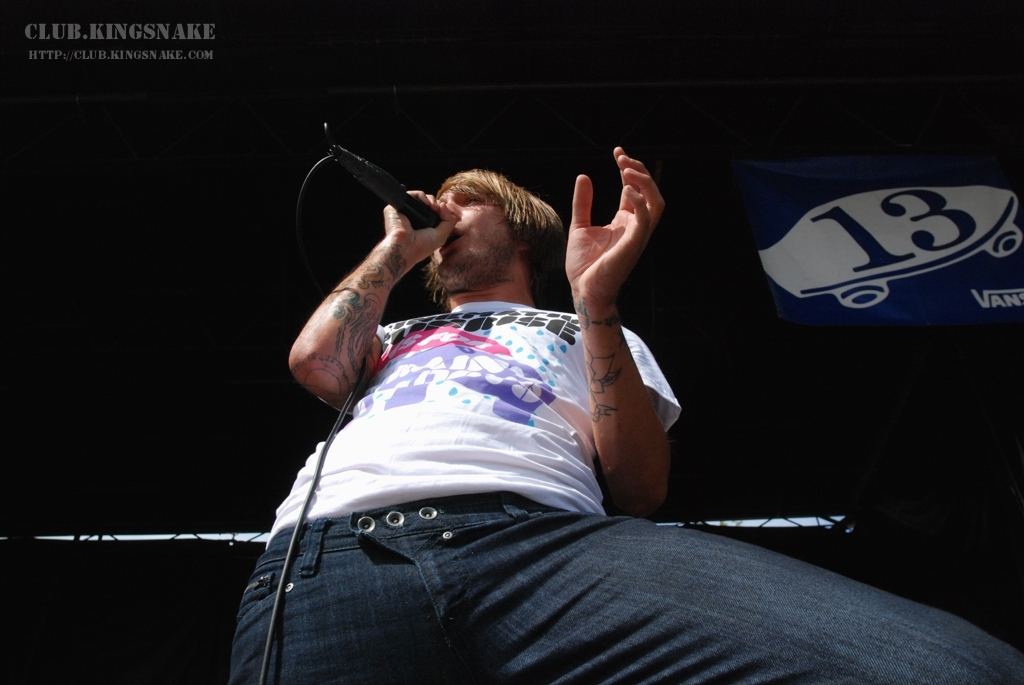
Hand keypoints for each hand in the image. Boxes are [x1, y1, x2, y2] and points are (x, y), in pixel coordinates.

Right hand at [383, 191, 455, 272]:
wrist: (404, 247)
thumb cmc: (421, 246)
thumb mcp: (442, 235)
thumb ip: (449, 220)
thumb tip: (443, 204)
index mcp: (423, 225)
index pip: (434, 211)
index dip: (442, 210)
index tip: (445, 213)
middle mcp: (413, 218)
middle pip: (428, 203)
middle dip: (437, 204)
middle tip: (438, 209)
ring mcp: (404, 212)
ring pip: (420, 197)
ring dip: (431, 199)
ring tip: (434, 207)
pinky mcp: (396, 206)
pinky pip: (411, 195)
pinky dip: (422, 195)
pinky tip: (427, 203)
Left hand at [566, 147, 664, 306]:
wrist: (582, 290)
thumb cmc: (583, 265)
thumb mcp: (579, 225)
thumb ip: (583, 202)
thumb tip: (583, 175)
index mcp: (624, 221)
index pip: (634, 189)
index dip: (629, 169)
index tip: (618, 152)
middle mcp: (635, 226)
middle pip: (650, 193)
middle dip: (639, 172)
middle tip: (622, 158)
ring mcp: (637, 235)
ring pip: (656, 203)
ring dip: (645, 183)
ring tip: (626, 169)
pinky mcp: (634, 244)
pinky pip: (646, 219)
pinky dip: (640, 201)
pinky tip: (627, 189)